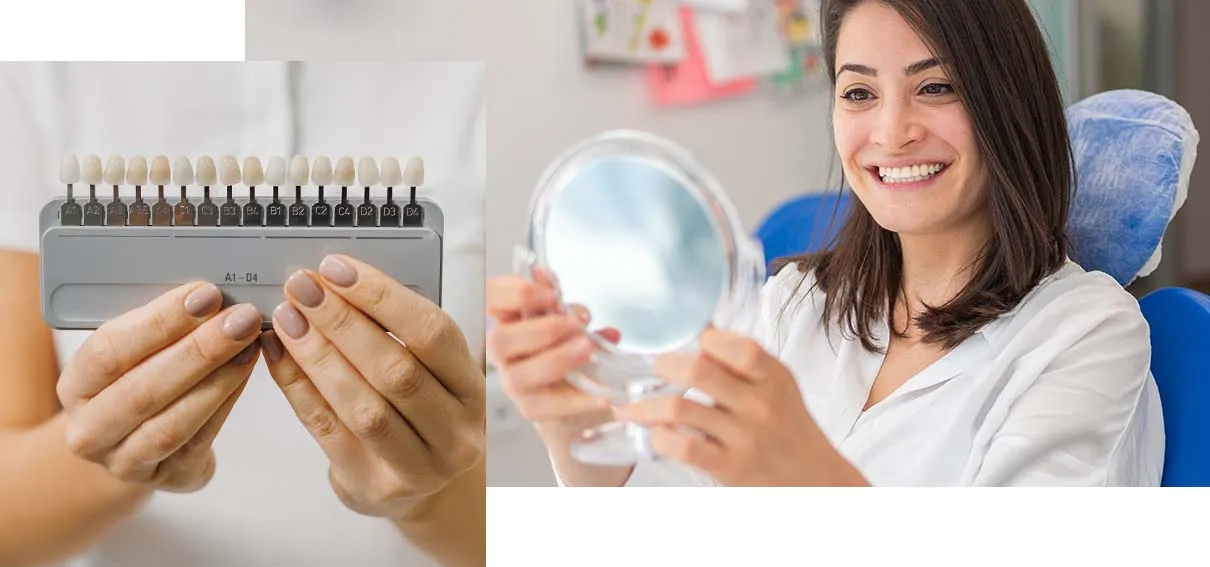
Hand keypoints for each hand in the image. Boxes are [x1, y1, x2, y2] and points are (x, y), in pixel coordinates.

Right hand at [57, 282, 261, 491]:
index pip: (107, 351)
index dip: (159, 322)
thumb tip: (207, 292)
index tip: (205, 294)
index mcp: (75, 386)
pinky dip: (227, 402)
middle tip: (241, 318)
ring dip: (218, 380)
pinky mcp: (169, 478)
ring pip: (172, 423)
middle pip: (142, 390)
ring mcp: (126, 461)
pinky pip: (200, 440)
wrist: (134, 441)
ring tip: (250, 344)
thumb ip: (159, 324)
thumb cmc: (138, 378)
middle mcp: (90, 430)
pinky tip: (246, 372)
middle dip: (198, 350)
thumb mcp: (134, 351)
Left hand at [259, 254, 483, 518]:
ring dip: (317, 355)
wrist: (424, 487)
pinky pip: (329, 431)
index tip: (337, 268)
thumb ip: (397, 332)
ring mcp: (419, 466)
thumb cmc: (420, 412)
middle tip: (303, 288)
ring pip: (362, 404)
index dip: (382, 297)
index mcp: (471, 387)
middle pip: (396, 369)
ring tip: (288, 319)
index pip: (432, 333)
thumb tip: (335, 281)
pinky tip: (280, 357)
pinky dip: (299, 388)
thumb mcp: (430, 371)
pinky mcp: (374, 486)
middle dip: (342, 322)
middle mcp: (456, 431)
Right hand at [486, 270, 617, 438]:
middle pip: (499, 341)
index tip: (550, 293)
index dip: (512, 292)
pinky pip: (548, 408)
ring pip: (519, 375)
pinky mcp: (532, 409)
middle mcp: (504, 353)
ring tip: (588, 348)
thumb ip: (558, 299)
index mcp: (509, 321)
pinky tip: (603, 394)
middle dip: (541, 329)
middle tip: (577, 323)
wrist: (580, 392)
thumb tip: (544, 274)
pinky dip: (578, 400)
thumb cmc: (568, 347)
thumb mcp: (567, 319)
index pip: (489, 299)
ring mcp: (515, 383)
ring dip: (556, 359)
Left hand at [615, 328, 862, 485]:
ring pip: (681, 410)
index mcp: (773, 377)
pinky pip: (683, 447)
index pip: (738, 346)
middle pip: (699, 371)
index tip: (690, 344)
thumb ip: (744, 360)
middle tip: (653, 369)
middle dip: (664, 366)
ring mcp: (744, 437)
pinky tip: (653, 434)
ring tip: (631, 407)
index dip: (707, 340)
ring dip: (646, 406)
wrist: (815, 480)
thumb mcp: (778, 386)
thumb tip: (704, 330)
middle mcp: (760, 404)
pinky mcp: (730, 467)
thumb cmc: (789, 427)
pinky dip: (660, 438)